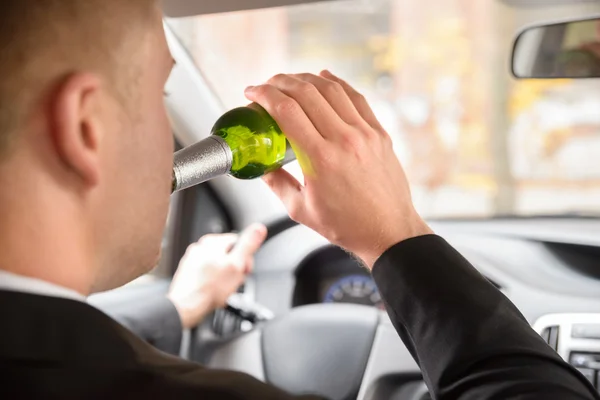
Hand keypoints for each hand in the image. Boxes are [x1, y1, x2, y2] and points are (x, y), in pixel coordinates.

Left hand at [167, 224, 266, 328]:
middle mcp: (200, 248)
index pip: (239, 243)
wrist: (185, 307)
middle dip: (234, 269)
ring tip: (222, 289)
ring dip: (225, 278)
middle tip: (233, 282)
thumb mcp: (236, 265)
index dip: (245, 259)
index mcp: (212, 241)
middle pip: (229, 255)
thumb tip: (259, 229)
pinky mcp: (189, 273)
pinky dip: (213, 283)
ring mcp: (193, 260)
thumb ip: (248, 245)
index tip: (244, 270)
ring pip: (219, 267)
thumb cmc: (208, 289)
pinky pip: (209, 276)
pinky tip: (214, 292)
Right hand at [245, 71, 431, 267]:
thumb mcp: (300, 210)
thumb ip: (277, 184)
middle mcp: (344, 140)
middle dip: (279, 82)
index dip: (264, 95)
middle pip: (306, 93)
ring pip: (331, 90)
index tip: (252, 92)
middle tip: (266, 85)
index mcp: (320, 159)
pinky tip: (324, 77)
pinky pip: (356, 98)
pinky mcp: (379, 133)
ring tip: (290, 80)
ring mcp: (365, 134)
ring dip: (306, 78)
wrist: (389, 232)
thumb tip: (262, 166)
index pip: (286, 111)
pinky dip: (337, 83)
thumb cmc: (347, 225)